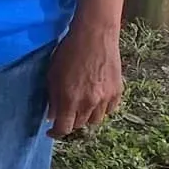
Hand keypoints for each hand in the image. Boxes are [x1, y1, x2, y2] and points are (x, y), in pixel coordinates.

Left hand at [46, 16, 123, 137]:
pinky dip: (101, 108)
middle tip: (65, 113)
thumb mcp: (52, 74)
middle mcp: (89, 102)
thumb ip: (53, 98)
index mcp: (70, 99)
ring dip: (86, 116)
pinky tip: (94, 99)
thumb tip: (52, 117)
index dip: (56, 133)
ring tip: (80, 106)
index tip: (51, 132)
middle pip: (79, 125)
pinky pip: (109, 110)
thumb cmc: (69, 51)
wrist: (95, 35)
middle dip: (70, 122)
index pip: (64, 128)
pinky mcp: (117, 91)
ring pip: (95, 120)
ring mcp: (106, 98)